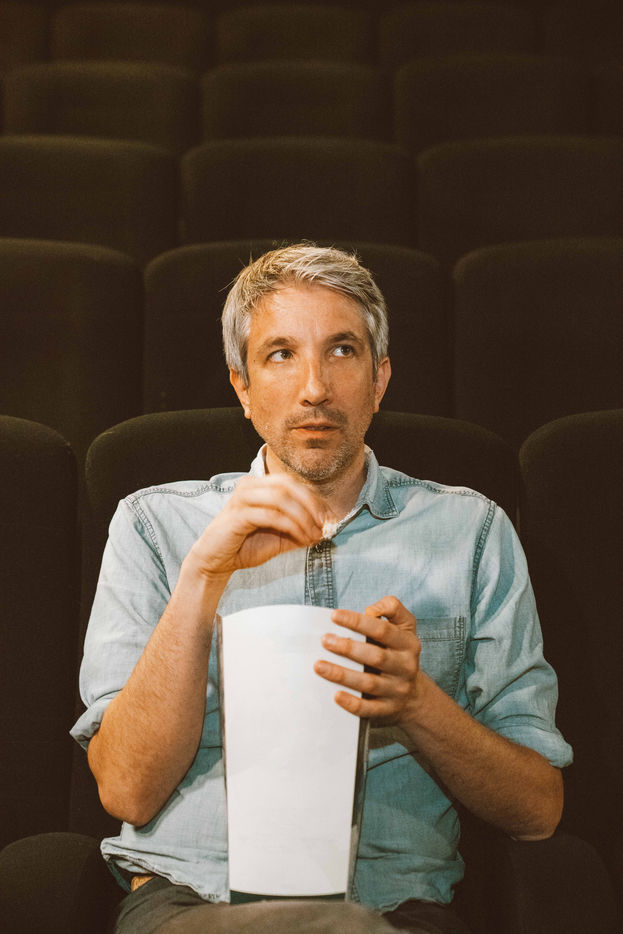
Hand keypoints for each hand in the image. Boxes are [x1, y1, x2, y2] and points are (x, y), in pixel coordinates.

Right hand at [186, 474, 332, 579]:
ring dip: (302, 517)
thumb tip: (325, 530)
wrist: (216, 562)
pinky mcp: (237, 515)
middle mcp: (249, 486)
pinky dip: (291, 526)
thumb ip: (300, 532)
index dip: (314, 499)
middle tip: (324, 524)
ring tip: (313, 534)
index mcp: (259, 485)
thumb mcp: (280, 538)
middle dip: (311, 504)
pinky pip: (271, 515)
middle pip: (288, 485)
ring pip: (281, 498)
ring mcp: (242, 498)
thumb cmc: (245, 546)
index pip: (293, 484)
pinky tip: (300, 537)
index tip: (329, 518)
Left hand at [314, 596, 420, 725]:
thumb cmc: (398, 653)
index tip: (334, 615)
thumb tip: (370, 610)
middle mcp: (405, 666)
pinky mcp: (387, 710)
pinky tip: (336, 695)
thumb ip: (392, 609)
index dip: (358, 622)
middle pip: (376, 657)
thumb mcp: (405, 627)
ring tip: (319, 665)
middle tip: (324, 640)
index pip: (383, 630)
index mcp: (408, 644)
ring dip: (342, 675)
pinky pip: (369, 709)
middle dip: (348, 648)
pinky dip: (352, 703)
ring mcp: (397, 690)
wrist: (414, 696)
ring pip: (369, 683)